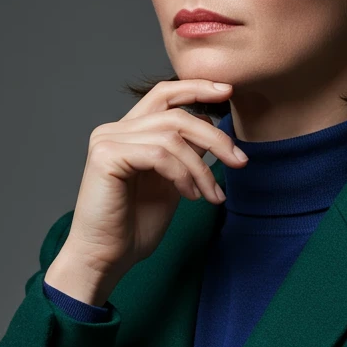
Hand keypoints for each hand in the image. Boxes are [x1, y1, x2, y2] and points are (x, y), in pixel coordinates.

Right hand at [51, 79, 247, 303]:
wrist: (105, 258)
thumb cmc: (133, 227)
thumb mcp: (172, 183)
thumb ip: (185, 154)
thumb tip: (213, 128)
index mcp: (127, 132)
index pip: (163, 94)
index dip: (196, 87)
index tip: (228, 93)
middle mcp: (113, 130)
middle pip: (175, 113)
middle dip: (215, 136)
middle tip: (240, 162)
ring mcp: (107, 140)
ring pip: (172, 136)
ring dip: (201, 168)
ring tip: (211, 195)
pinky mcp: (106, 156)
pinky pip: (159, 154)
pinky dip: (182, 175)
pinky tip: (189, 196)